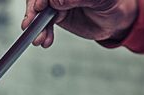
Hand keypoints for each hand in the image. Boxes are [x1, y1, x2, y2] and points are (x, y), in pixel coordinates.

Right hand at [23, 0, 137, 47]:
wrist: (113, 20)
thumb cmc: (110, 4)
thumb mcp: (97, 0)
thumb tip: (56, 0)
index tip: (39, 7)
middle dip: (33, 12)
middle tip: (30, 25)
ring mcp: (56, 3)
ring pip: (39, 12)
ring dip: (36, 27)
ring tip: (39, 39)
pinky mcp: (56, 16)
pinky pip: (45, 24)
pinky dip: (43, 33)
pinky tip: (45, 41)